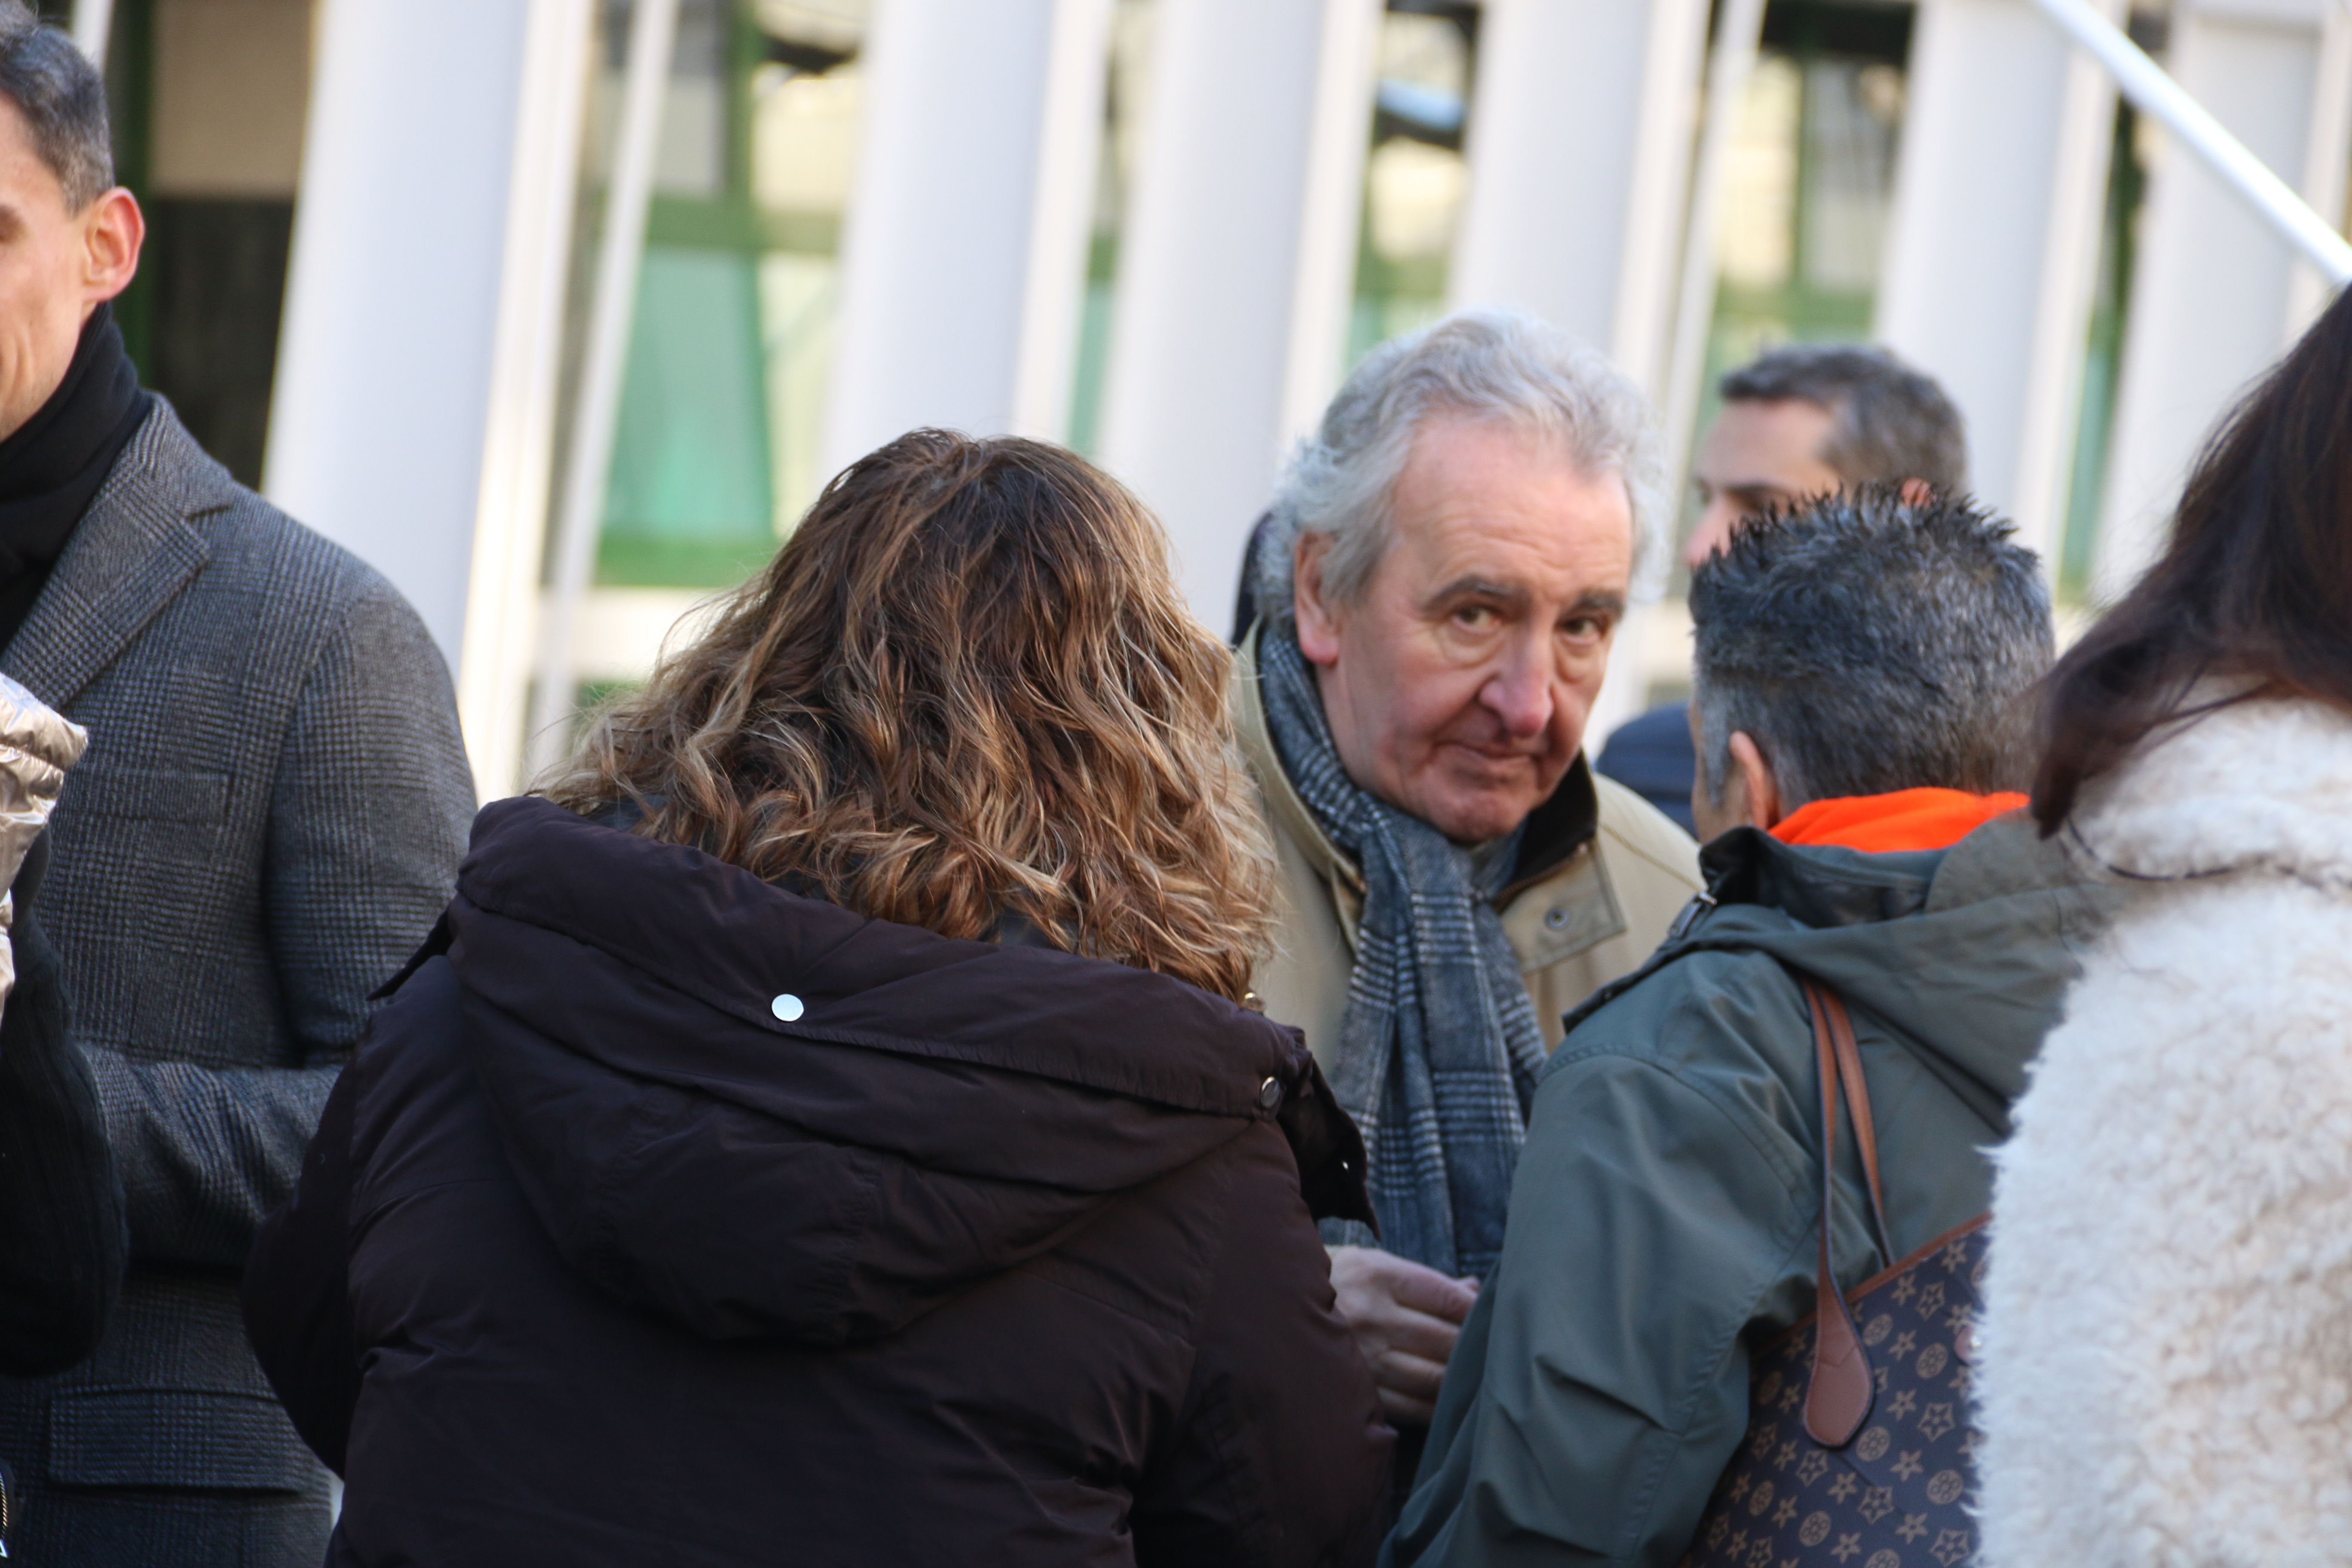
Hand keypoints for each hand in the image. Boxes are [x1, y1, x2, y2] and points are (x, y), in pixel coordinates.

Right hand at [1326, 1244, 1479, 1425]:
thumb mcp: (1375, 1265)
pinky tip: (1448, 1400)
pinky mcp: (1358, 1391)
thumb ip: (1427, 1282)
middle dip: (1474, 1348)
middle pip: (1447, 1341)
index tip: (1491, 1317)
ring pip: (1435, 1378)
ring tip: (1474, 1377)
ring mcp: (1362, 1357)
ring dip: (1461, 1380)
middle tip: (1491, 1350)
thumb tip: (1476, 1289)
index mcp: (1376, 1274)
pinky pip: (1414, 1407)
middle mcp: (1369, 1316)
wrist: (1272, 1309)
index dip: (1478, 1311)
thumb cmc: (1339, 1285)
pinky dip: (1438, 1406)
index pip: (1448, 1298)